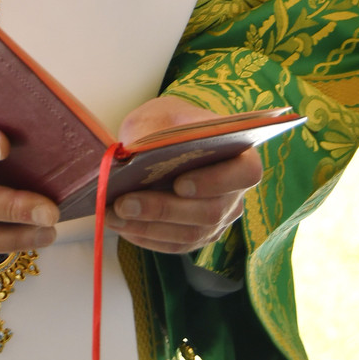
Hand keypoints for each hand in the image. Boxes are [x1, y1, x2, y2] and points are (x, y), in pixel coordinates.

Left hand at [105, 95, 262, 254]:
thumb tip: (129, 159)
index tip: (180, 183)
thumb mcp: (161, 115)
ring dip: (148, 226)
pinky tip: (121, 226)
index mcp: (240, 154)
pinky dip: (147, 237)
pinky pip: (176, 244)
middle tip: (124, 203)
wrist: (166, 139)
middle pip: (210, 211)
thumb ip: (152, 133)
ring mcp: (219, 219)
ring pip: (191, 233)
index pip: (245, 173)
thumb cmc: (168, 122)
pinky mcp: (198, 235)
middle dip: (163, 209)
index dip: (217, 182)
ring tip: (113, 215)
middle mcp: (235, 192)